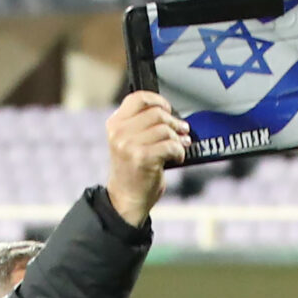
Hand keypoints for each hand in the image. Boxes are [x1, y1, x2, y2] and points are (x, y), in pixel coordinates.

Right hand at [105, 92, 190, 225]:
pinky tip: (177, 157)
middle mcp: (119, 133)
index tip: (168, 109)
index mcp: (114, 124)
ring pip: (165, 129)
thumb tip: (170, 113)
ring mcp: (129, 145)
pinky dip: (179, 151)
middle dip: (174, 122)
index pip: (138, 98)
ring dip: (178, 139)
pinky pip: (171, 145)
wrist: (126, 199)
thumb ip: (142, 125)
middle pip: (157, 113)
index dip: (158, 101)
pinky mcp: (143, 158)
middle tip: (182, 131)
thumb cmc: (132, 170)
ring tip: (180, 146)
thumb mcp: (128, 142)